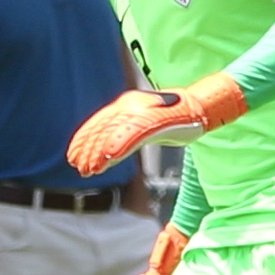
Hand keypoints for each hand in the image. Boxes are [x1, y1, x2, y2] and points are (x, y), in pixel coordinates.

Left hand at [67, 74, 245, 176]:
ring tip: (90, 169)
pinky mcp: (156, 120)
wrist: (201, 108)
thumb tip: (109, 155)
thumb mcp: (147, 127)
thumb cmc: (177, 119)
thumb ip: (128, 137)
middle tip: (79, 167)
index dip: (84, 139)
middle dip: (89, 149)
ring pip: (115, 133)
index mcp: (128, 105)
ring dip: (100, 152)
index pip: (100, 122)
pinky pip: (133, 134)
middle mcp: (131, 106)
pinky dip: (120, 146)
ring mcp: (143, 112)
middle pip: (104, 128)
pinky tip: (110, 158)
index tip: (73, 155)